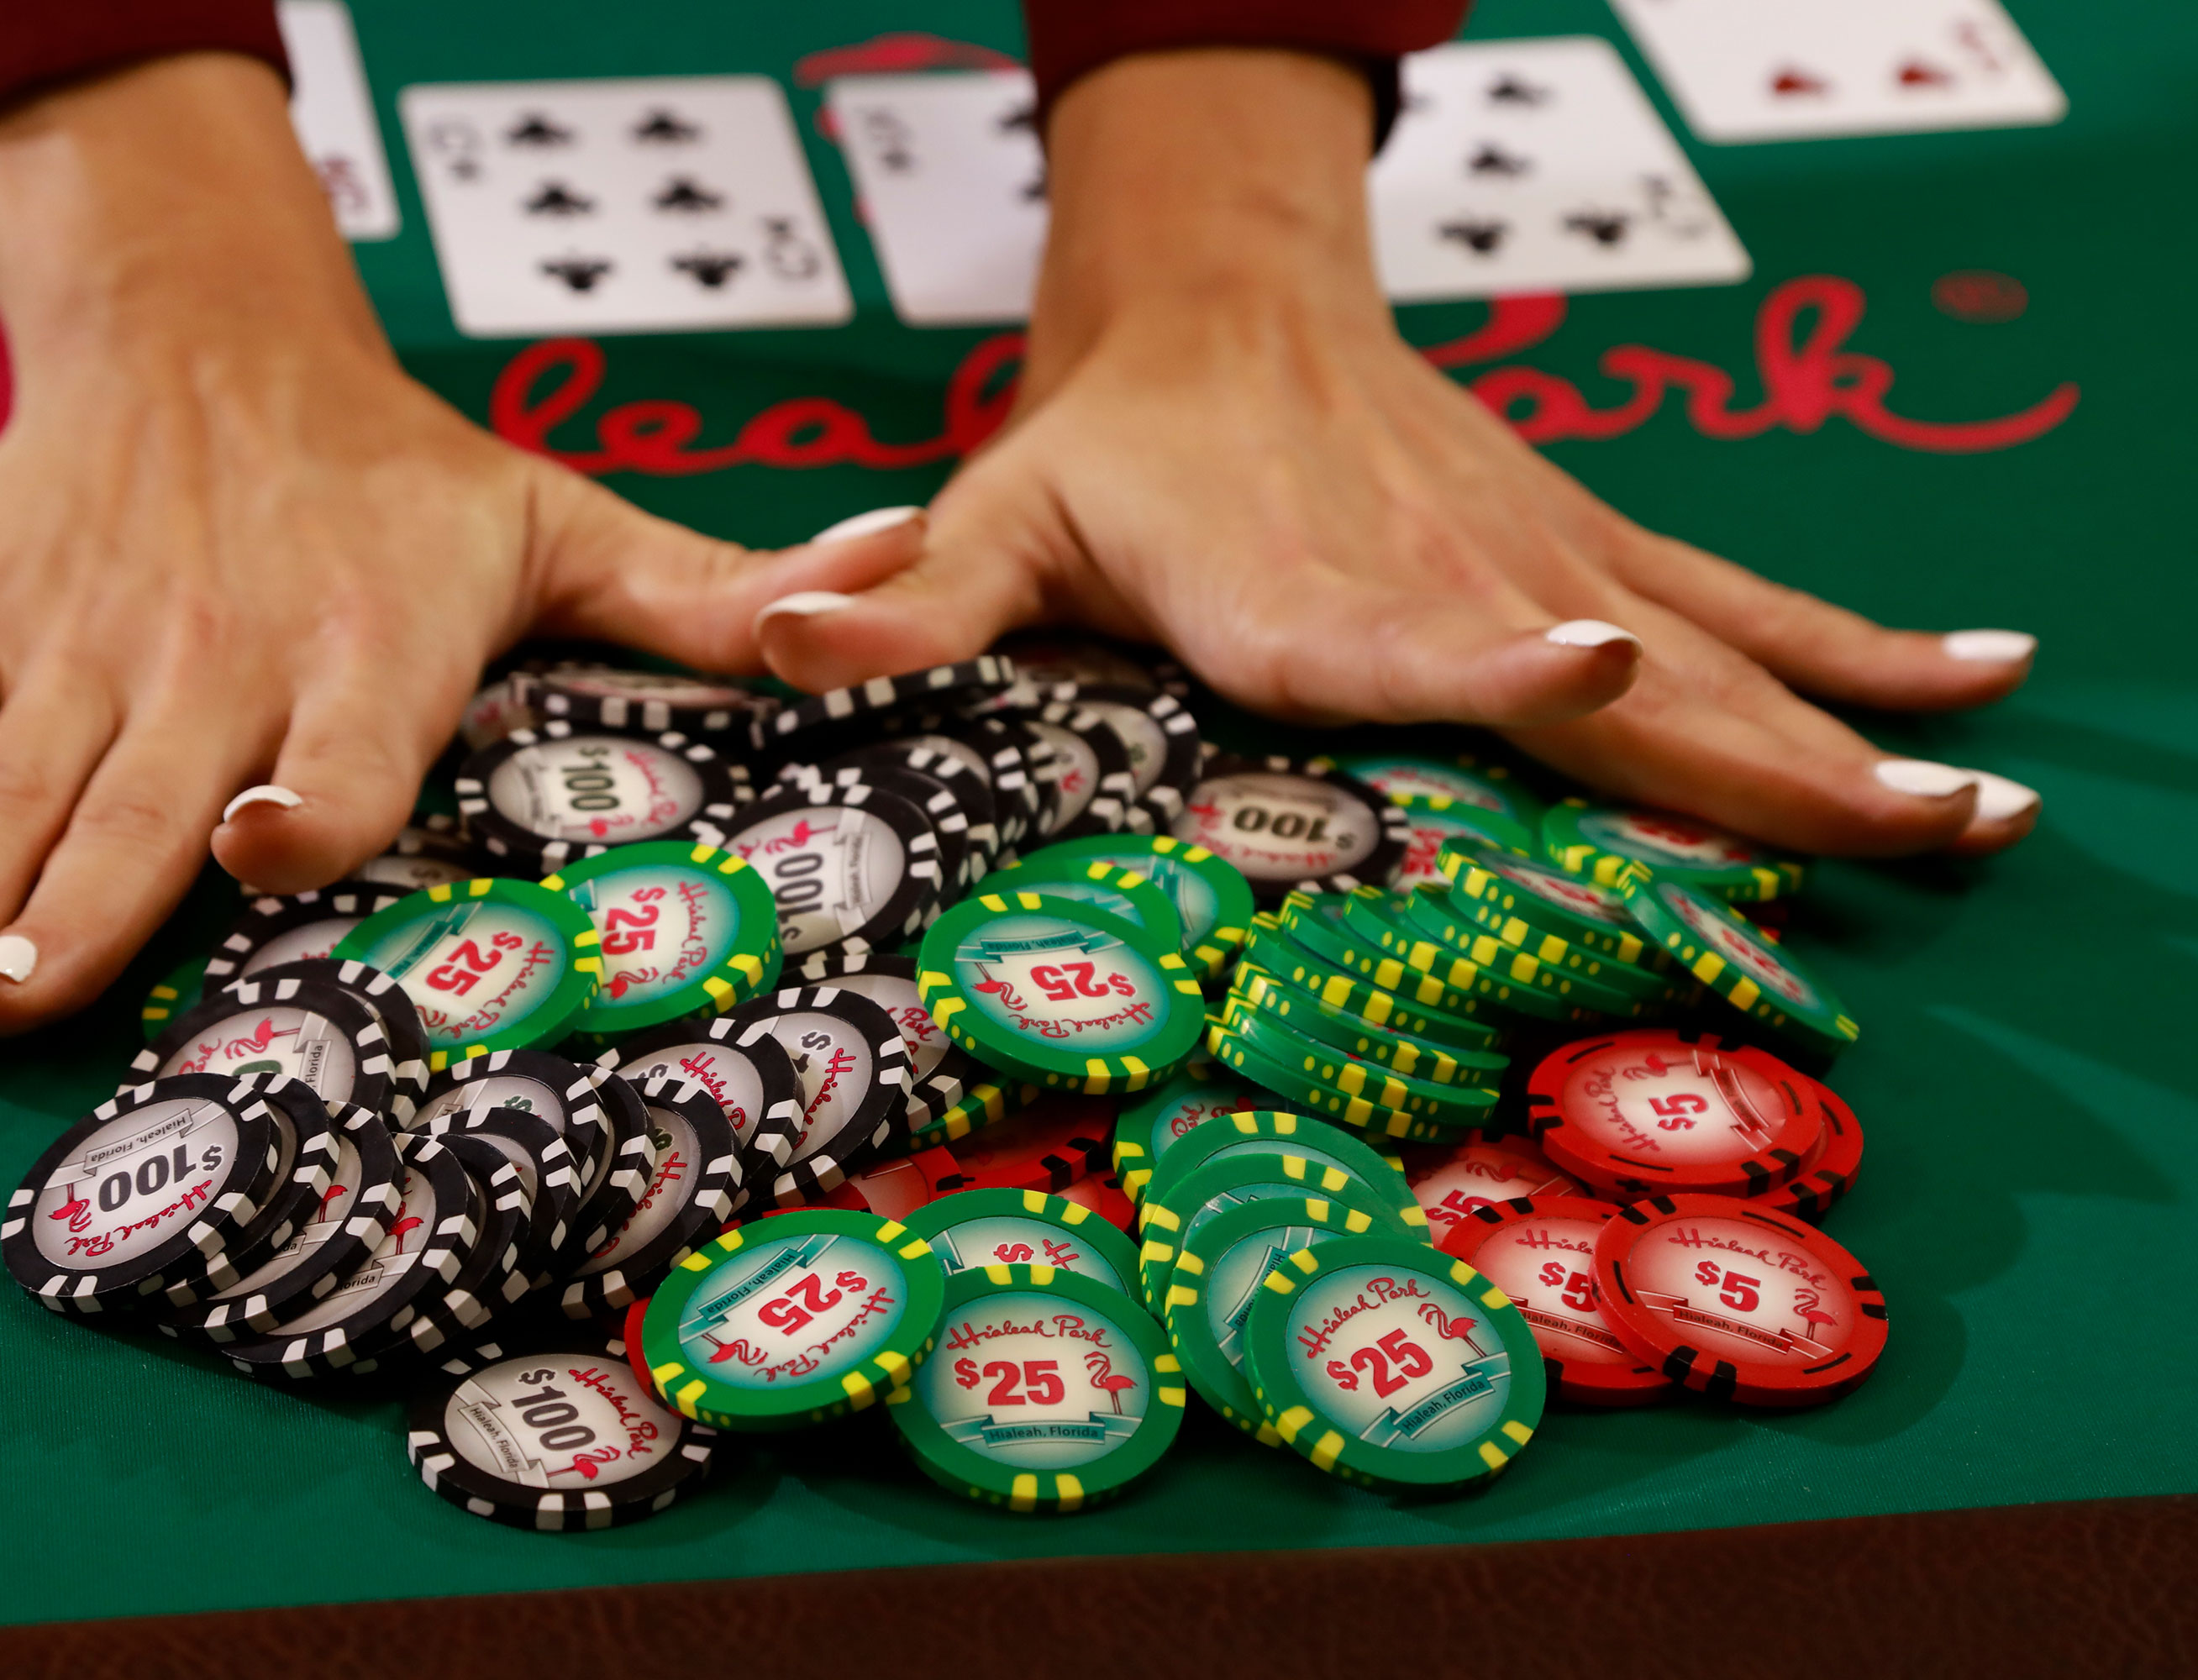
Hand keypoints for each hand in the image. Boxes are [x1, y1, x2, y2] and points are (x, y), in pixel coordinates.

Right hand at [0, 55, 814, 1034]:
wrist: (207, 333)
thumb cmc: (399, 468)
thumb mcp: (563, 522)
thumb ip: (718, 594)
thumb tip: (906, 573)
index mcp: (366, 645)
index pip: (334, 745)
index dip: (298, 800)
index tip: (251, 843)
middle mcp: (221, 656)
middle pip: (144, 802)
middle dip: (76, 906)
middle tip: (4, 1006)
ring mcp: (90, 643)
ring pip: (21, 784)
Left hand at [752, 49, 2040, 856]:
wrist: (1219, 296)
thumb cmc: (1107, 444)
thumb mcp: (995, 517)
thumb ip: (906, 599)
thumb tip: (780, 637)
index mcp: (1307, 605)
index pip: (1414, 644)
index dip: (1506, 660)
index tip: (1607, 656)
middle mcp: (1448, 588)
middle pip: (1621, 684)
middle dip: (1768, 762)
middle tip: (1916, 838)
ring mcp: (1538, 560)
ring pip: (1716, 654)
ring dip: (1849, 733)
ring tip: (1984, 809)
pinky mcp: (1579, 536)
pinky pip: (1743, 591)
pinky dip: (1856, 646)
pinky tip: (1978, 688)